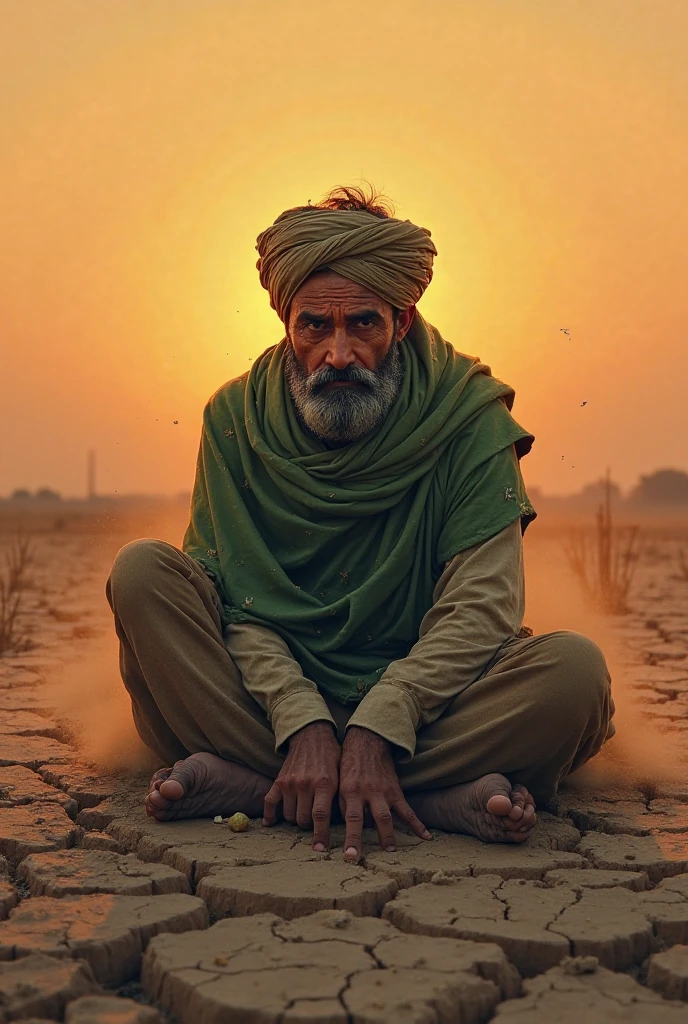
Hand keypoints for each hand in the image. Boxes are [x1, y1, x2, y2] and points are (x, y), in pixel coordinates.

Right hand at [263, 721, 339, 851]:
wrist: (312, 736)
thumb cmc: (331, 757)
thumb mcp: (341, 775)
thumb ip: (341, 798)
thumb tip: (350, 824)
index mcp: (324, 783)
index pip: (321, 816)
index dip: (320, 835)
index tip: (320, 850)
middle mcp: (306, 784)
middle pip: (303, 820)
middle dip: (309, 826)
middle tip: (314, 822)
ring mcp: (290, 783)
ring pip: (289, 816)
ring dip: (295, 819)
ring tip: (303, 813)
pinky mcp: (279, 780)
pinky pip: (270, 802)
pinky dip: (270, 814)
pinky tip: (271, 822)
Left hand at [339, 726, 430, 862]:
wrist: (368, 742)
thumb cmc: (350, 764)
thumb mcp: (340, 781)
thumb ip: (342, 805)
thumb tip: (343, 828)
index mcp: (350, 790)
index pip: (349, 818)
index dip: (349, 837)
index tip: (347, 854)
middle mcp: (367, 792)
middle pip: (367, 819)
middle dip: (360, 840)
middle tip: (359, 859)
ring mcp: (383, 792)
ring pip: (387, 816)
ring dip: (388, 835)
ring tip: (390, 851)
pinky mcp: (395, 791)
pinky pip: (407, 810)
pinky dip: (417, 824)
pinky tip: (426, 836)